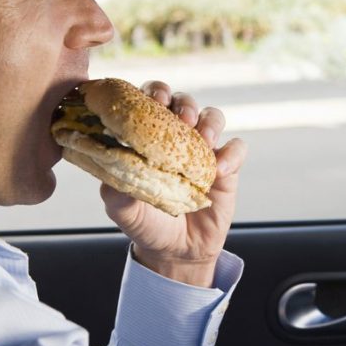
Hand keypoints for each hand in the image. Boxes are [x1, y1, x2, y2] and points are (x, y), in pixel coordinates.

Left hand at [100, 80, 246, 287]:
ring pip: (212, 117)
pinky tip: (219, 171)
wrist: (177, 251)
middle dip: (182, 102)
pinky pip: (237, 148)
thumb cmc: (147, 223)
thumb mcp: (124, 212)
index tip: (153, 100)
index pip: (150, 102)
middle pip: (183, 101)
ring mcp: (204, 150)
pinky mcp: (228, 167)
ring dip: (209, 122)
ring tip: (203, 139)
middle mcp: (177, 137)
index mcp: (149, 137)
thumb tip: (108, 176)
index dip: (153, 93)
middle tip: (180, 117)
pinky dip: (231, 154)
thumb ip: (116, 193)